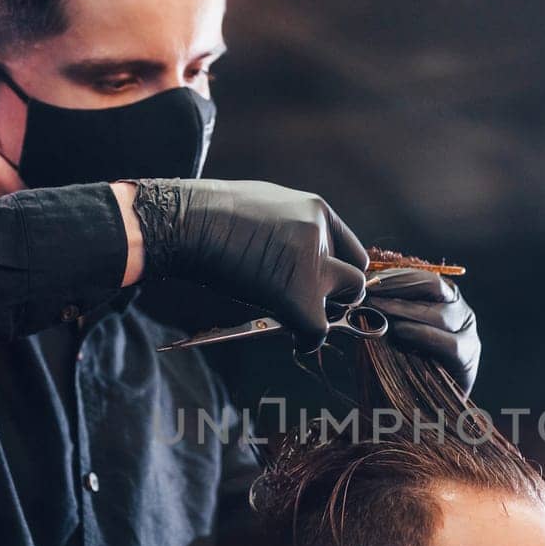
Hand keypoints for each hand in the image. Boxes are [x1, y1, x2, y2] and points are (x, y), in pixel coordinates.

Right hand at [126, 179, 368, 349]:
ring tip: (300, 317)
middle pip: (356, 274)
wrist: (188, 221)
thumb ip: (290, 228)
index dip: (338, 272)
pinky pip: (319, 329)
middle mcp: (320, 233)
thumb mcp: (264, 206)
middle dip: (339, 294)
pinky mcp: (297, 293)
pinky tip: (295, 340)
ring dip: (327, 312)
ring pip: (348, 297)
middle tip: (313, 304)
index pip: (351, 249)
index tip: (324, 286)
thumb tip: (291, 255)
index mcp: (314, 209)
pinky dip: (308, 340)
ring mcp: (311, 263)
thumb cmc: (209, 214)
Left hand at [366, 269, 479, 393]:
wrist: (423, 407)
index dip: (394, 276)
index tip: (367, 279)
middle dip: (398, 286)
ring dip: (405, 310)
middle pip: (433, 286)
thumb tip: (359, 293)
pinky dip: (423, 335)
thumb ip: (385, 311)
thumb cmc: (403, 365)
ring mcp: (467, 331)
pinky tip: (400, 332)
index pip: (421, 277)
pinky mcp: (468, 355)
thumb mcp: (392, 331)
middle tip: (369, 291)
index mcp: (442, 299)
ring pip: (440, 313)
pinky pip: (448, 342)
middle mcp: (458, 310)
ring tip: (378, 310)